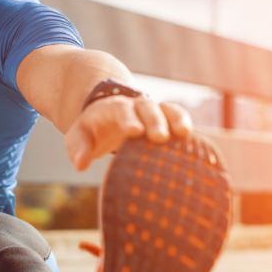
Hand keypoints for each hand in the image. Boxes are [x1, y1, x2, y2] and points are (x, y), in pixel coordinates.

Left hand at [65, 96, 192, 170]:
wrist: (108, 114)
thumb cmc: (93, 130)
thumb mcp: (79, 136)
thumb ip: (78, 148)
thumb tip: (81, 164)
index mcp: (113, 108)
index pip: (120, 110)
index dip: (128, 119)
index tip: (134, 131)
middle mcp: (135, 106)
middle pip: (147, 108)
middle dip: (154, 121)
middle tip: (160, 137)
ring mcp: (153, 111)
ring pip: (167, 109)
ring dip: (176, 119)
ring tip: (184, 133)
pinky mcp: (166, 119)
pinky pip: (179, 117)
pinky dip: (185, 124)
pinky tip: (193, 140)